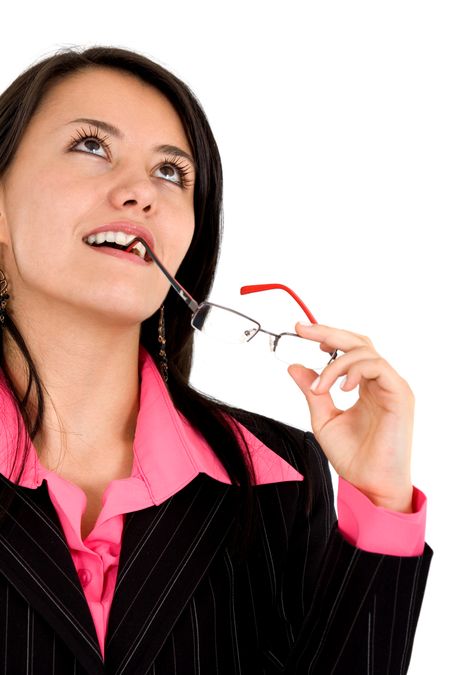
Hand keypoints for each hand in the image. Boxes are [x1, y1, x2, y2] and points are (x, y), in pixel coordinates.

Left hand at [287, 322, 414, 511]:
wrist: (370, 484)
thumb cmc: (353, 456)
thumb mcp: (323, 418)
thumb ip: (313, 392)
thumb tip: (294, 367)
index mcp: (365, 386)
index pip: (348, 350)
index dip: (326, 336)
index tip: (300, 331)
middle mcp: (380, 382)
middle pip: (358, 342)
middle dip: (328, 332)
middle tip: (303, 331)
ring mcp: (392, 386)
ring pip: (365, 352)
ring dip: (335, 364)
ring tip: (320, 388)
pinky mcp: (399, 394)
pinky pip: (377, 367)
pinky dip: (354, 370)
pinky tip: (340, 388)